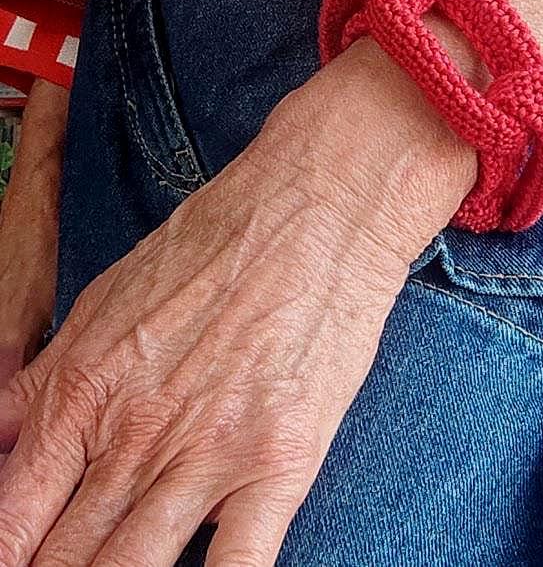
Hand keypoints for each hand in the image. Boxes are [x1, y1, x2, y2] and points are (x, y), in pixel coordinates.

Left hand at [0, 39, 474, 566]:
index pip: (9, 523)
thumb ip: (46, 382)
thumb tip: (0, 441)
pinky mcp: (280, 460)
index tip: (25, 559)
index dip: (8, 556)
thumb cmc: (219, 239)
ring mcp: (207, 454)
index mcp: (83, 393)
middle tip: (74, 564)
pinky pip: (237, 566)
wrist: (315, 208)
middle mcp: (135, 435)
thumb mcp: (108, 299)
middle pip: (64, 562)